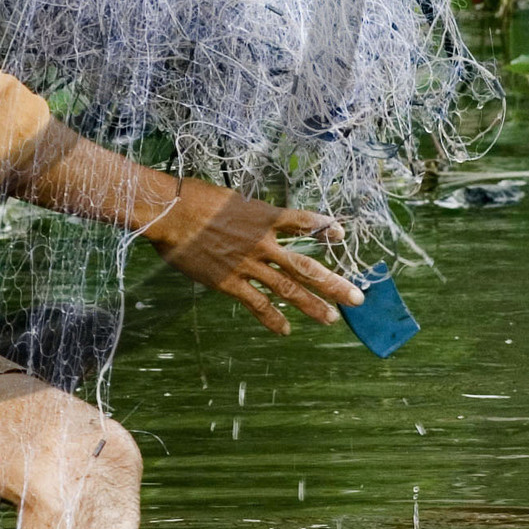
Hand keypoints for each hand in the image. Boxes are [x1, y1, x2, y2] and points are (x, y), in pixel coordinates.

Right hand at [137, 173, 361, 335]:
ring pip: (287, 288)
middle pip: (305, 266)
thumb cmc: (194, 199)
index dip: (323, 228)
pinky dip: (272, 318)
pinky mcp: (229, 281)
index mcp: (264, 216)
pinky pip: (256, 303)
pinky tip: (286, 329)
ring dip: (311, 305)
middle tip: (357, 298)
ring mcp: (248, 263)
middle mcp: (263, 242)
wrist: (171, 213)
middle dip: (333, 283)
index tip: (340, 234)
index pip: (303, 222)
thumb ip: (245, 213)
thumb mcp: (229, 199)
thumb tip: (249, 216)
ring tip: (331, 319)